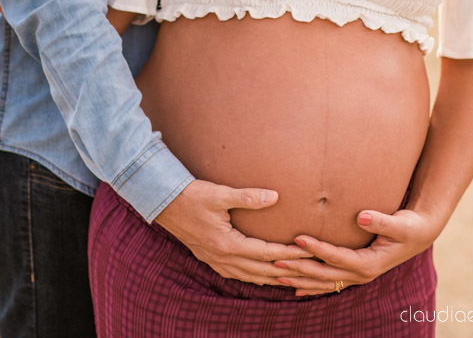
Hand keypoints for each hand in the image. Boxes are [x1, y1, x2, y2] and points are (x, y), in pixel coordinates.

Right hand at [154, 180, 323, 287]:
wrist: (164, 202)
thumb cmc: (192, 195)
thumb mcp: (220, 194)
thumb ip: (248, 196)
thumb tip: (275, 197)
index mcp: (227, 245)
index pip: (266, 253)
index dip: (289, 253)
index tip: (308, 251)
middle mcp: (223, 258)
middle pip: (262, 270)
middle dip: (286, 270)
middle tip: (308, 270)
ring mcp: (216, 261)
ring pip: (250, 277)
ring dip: (272, 278)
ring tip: (292, 278)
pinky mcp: (210, 258)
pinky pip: (237, 275)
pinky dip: (254, 277)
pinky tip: (261, 275)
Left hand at [274, 207, 438, 296]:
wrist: (418, 235)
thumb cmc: (409, 227)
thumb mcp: (399, 224)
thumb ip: (381, 221)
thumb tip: (362, 216)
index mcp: (369, 263)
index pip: (336, 257)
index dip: (316, 248)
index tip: (297, 238)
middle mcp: (361, 274)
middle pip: (325, 274)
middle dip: (300, 268)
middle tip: (276, 261)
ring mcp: (357, 275)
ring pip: (324, 281)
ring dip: (301, 279)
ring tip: (277, 276)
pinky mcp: (355, 272)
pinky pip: (330, 282)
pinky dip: (312, 285)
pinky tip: (296, 287)